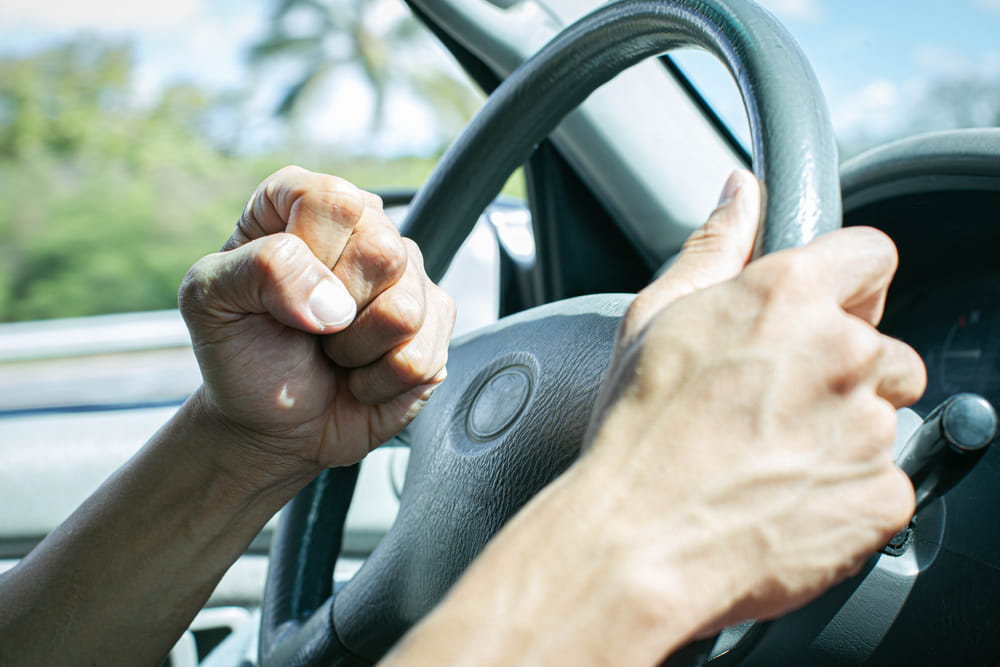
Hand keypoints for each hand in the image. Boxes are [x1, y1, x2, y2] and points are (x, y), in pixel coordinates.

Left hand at [179, 166, 454, 477]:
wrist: (272, 423)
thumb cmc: (242, 353)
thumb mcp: (210, 301)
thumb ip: (258, 269)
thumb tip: (333, 301)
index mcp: (303, 203)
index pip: (335, 200)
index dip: (311, 253)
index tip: (278, 292)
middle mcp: (363, 229)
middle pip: (382, 250)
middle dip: (335, 310)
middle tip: (309, 328)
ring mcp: (407, 276)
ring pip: (406, 309)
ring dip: (356, 351)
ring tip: (334, 352)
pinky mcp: (435, 324)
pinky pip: (423, 355)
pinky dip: (380, 381)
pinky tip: (360, 375)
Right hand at [581, 169, 926, 632]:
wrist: (637, 542)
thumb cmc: (636, 433)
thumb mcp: (656, 318)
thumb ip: (715, 245)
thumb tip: (741, 191)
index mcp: (788, 296)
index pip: (872, 254)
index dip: (850, 283)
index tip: (831, 310)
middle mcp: (842, 352)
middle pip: (883, 345)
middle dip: (845, 369)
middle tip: (775, 404)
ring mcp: (869, 426)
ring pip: (883, 416)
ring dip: (844, 431)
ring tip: (771, 458)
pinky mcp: (883, 494)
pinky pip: (885, 481)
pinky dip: (847, 490)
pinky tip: (785, 497)